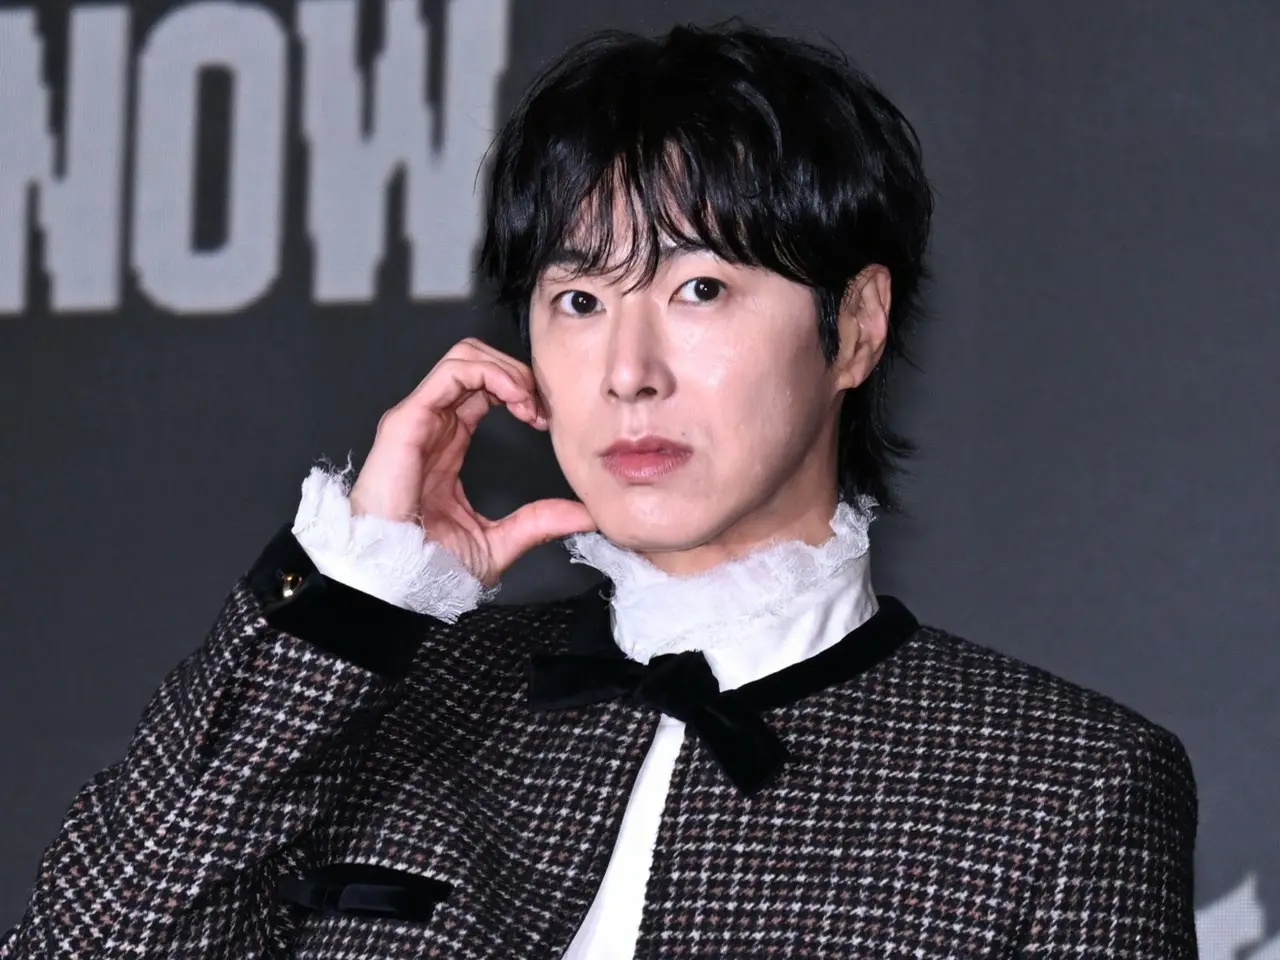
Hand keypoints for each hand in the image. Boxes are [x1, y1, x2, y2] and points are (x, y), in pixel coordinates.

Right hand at [348, 338, 596, 585]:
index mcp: (449, 443)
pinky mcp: (408, 421)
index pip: (485, 390)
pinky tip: (514, 398)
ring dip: (507, 369)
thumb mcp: (501, 540)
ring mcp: (418, 419)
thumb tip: (585, 516)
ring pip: (465, 356)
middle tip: (540, 408)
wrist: (399, 581)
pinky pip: (452, 371)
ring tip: (528, 401)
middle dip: (517, 373)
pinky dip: (491, 373)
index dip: (520, 391)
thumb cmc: (431, 565)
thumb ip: (541, 521)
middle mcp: (433, 424)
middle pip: (477, 363)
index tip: (545, 420)